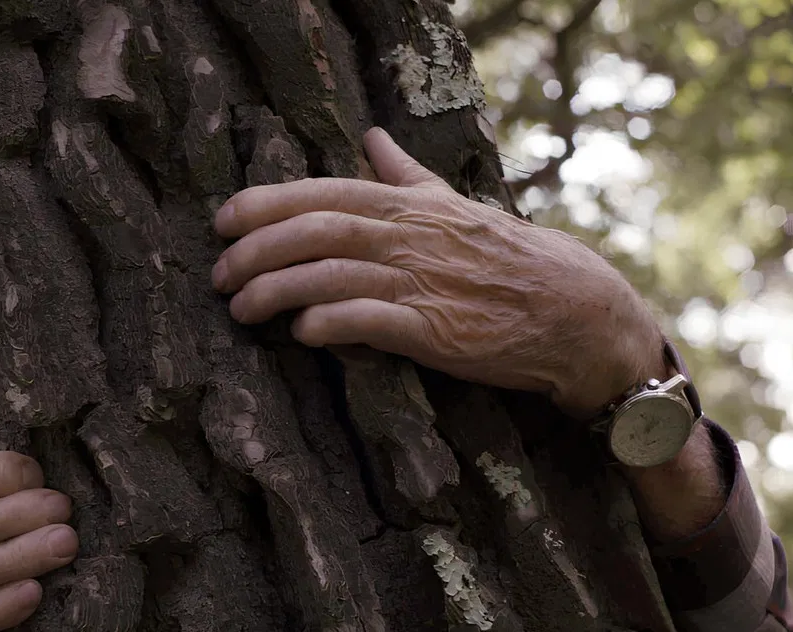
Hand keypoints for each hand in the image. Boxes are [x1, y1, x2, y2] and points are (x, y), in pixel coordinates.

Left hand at [212, 127, 665, 416]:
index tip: (221, 220)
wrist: (574, 312)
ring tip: (240, 309)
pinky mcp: (438, 333)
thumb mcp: (455, 205)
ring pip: (334, 275)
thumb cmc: (508, 258)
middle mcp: (411, 237)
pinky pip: (375, 322)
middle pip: (317, 231)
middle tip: (218, 275)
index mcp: (410, 206)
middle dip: (257, 250)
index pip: (324, 192)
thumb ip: (407, 174)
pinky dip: (332, 323)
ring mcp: (424, 283)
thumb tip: (373, 136)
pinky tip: (300, 333)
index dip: (266, 204)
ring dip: (277, 290)